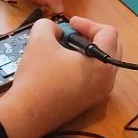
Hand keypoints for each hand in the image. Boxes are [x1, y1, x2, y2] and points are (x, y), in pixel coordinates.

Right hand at [0, 16, 118, 137]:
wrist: (26, 115)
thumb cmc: (37, 76)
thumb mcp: (39, 40)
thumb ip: (50, 25)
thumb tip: (56, 31)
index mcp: (103, 64)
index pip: (109, 33)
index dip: (88, 23)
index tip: (70, 24)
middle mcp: (108, 80)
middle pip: (111, 47)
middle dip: (92, 36)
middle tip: (72, 34)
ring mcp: (100, 94)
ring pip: (103, 64)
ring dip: (88, 51)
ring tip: (66, 49)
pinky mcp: (89, 103)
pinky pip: (95, 78)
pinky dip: (85, 67)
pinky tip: (64, 66)